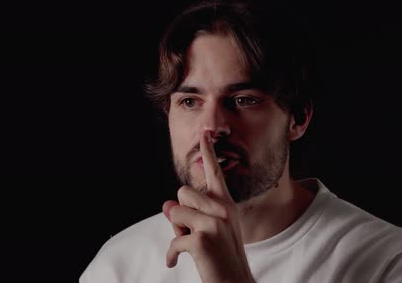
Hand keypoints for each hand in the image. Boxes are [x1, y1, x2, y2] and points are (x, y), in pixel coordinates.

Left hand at [162, 131, 253, 282]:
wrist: (235, 282)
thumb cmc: (221, 258)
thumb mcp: (209, 231)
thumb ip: (190, 214)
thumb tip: (166, 205)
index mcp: (226, 204)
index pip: (215, 173)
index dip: (209, 152)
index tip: (205, 133)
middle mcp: (223, 208)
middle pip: (183, 192)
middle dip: (180, 212)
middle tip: (193, 233)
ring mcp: (214, 223)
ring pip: (175, 212)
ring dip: (176, 232)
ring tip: (192, 246)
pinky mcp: (202, 239)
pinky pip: (173, 239)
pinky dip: (172, 255)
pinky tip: (178, 263)